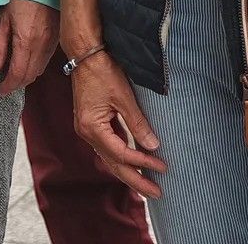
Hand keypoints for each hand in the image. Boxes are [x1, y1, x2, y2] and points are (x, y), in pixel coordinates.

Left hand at [0, 0, 55, 95]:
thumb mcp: (3, 18)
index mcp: (26, 41)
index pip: (18, 73)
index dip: (9, 86)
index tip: (0, 91)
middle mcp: (42, 45)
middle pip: (30, 76)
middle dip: (17, 85)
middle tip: (6, 87)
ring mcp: (52, 43)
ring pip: (40, 70)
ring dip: (27, 77)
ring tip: (14, 77)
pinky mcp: (57, 38)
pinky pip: (47, 60)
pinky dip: (36, 67)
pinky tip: (28, 64)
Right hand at [68, 50, 164, 200]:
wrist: (85, 54)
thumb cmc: (102, 71)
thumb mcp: (123, 96)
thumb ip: (137, 123)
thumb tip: (153, 146)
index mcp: (92, 128)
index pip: (121, 153)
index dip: (142, 162)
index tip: (162, 166)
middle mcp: (87, 133)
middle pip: (113, 164)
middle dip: (136, 180)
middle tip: (157, 193)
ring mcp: (88, 130)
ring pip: (110, 158)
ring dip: (129, 171)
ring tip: (147, 185)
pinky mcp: (92, 124)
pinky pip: (109, 147)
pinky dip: (122, 157)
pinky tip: (135, 163)